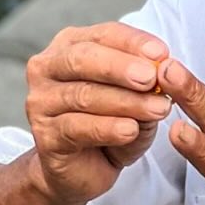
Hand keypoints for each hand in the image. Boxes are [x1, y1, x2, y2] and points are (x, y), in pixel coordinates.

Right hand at [24, 22, 170, 204]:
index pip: (103, 34)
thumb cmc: (111, 125)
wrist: (84, 170)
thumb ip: (146, 86)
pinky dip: (107, 128)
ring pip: (83, 95)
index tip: (162, 53)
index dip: (133, 42)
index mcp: (71, 46)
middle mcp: (48, 68)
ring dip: (125, 102)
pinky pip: (76, 127)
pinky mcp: (44, 136)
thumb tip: (163, 73)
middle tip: (152, 77)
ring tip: (158, 109)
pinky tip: (131, 130)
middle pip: (83, 58)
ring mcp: (41, 102)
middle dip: (121, 67)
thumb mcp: (135, 100)